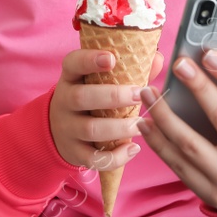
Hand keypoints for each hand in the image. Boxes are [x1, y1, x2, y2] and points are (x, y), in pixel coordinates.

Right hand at [48, 48, 166, 169]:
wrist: (58, 131)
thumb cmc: (90, 100)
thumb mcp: (97, 82)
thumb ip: (128, 71)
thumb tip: (158, 59)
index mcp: (71, 78)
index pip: (73, 63)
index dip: (89, 59)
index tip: (111, 59)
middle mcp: (65, 102)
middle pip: (82, 98)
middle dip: (113, 96)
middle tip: (139, 96)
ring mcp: (67, 129)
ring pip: (90, 129)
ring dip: (119, 128)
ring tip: (141, 125)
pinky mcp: (74, 152)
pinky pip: (93, 158)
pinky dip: (115, 156)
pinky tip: (133, 149)